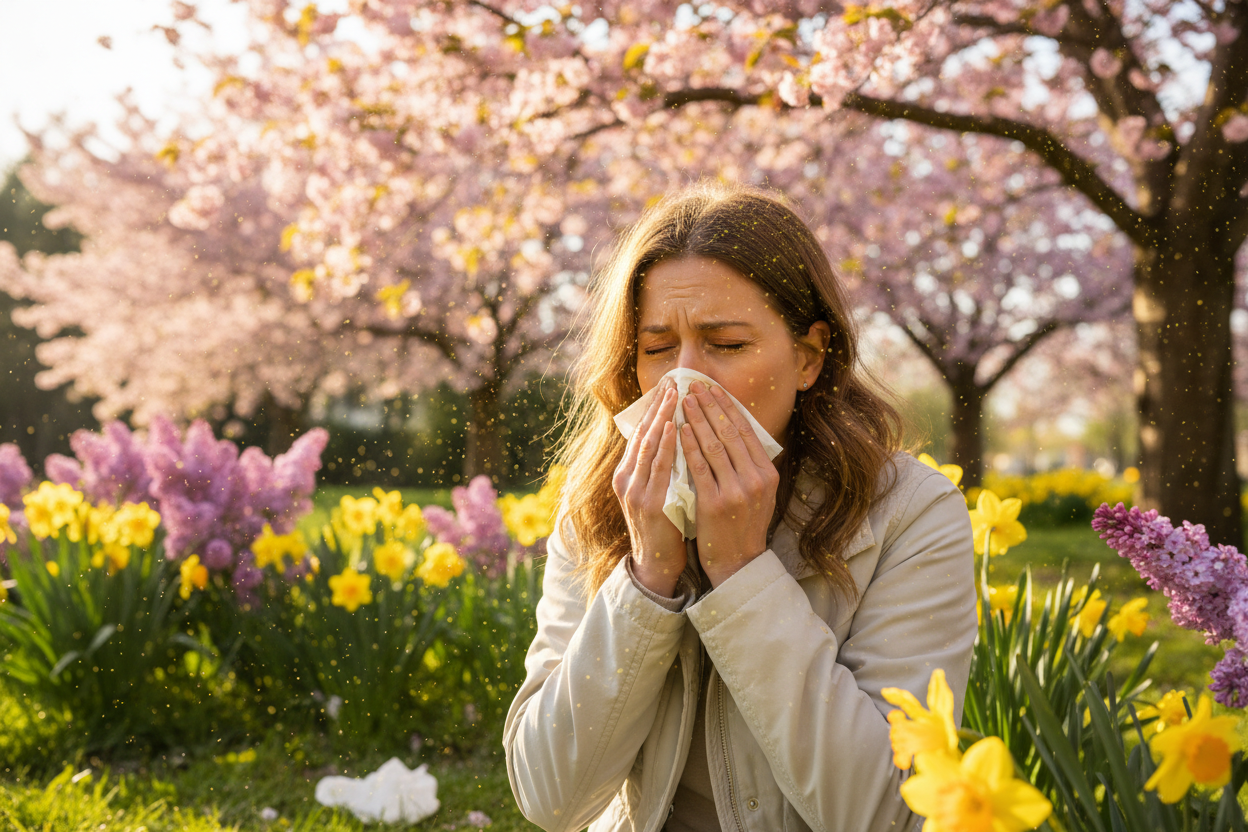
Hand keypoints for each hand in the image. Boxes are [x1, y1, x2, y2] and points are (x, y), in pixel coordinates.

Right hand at [613, 377, 686, 596]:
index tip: (668, 386)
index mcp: (627, 474)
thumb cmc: (665, 525)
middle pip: (641, 433)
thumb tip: (678, 434)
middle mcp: (625, 478)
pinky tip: (672, 427)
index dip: (654, 408)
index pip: (640, 433)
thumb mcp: (659, 490)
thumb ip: (663, 466)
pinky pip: (656, 467)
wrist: (656, 564)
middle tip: (672, 381)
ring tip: (674, 395)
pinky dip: (664, 445)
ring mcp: (633, 490)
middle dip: (657, 406)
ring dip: (661, 417)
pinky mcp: (645, 503)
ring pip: (647, 445)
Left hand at [680, 380, 779, 587]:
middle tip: (694, 385)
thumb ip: (751, 465)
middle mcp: (755, 479)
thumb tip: (735, 429)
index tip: (712, 388)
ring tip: (684, 400)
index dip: (727, 406)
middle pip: (729, 432)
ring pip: (714, 445)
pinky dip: (689, 446)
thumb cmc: (742, 525)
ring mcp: (736, 491)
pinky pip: (699, 467)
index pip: (745, 431)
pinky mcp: (715, 503)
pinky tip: (679, 430)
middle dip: (710, 405)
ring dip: (697, 419)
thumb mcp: (759, 493)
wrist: (737, 562)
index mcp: (767, 474)